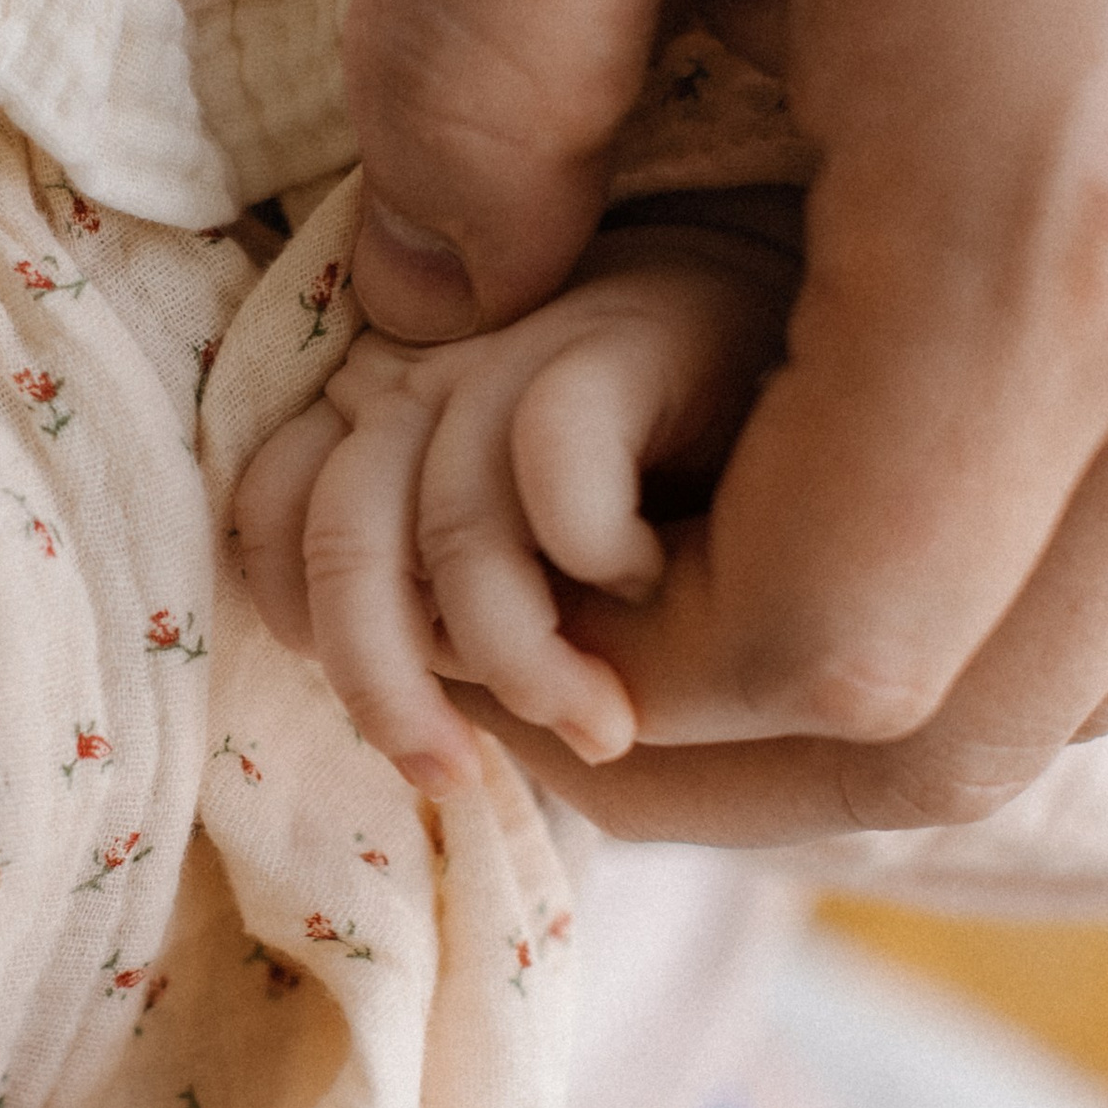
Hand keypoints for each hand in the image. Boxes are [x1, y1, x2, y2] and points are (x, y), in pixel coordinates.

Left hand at [235, 237, 787, 776]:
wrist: (832, 392)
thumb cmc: (687, 517)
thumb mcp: (551, 601)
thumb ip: (463, 635)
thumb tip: (404, 701)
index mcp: (395, 418)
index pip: (275, 512)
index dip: (314, 635)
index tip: (410, 734)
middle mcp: (443, 376)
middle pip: (336, 533)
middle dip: (382, 689)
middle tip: (449, 777)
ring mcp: (530, 350)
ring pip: (445, 521)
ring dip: (520, 660)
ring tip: (602, 719)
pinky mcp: (626, 330)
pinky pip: (552, 455)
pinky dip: (599, 551)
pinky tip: (661, 582)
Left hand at [342, 0, 1107, 843]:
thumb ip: (467, 53)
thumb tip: (425, 306)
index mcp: (1053, 208)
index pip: (829, 646)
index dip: (626, 704)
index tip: (488, 628)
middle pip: (981, 727)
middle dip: (738, 760)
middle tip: (554, 672)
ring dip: (890, 693)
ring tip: (694, 594)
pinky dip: (1029, 584)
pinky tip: (882, 472)